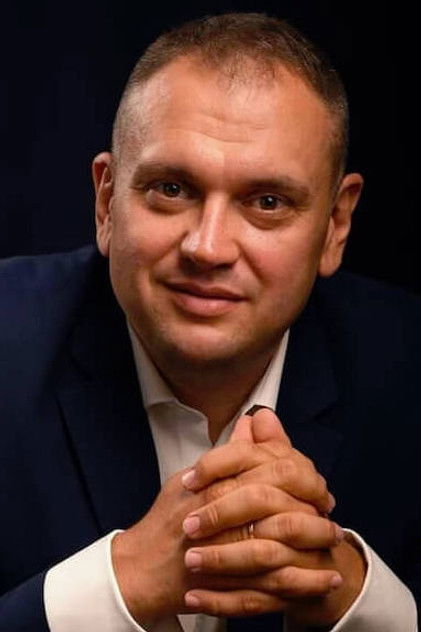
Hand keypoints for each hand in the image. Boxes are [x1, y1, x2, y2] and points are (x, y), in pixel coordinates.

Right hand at [111, 410, 338, 623]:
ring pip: (279, 541)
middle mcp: (214, 514)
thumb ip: (227, 454)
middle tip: (328, 507)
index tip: (314, 480)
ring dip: (313, 540)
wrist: (140, 570)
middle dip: (309, 502)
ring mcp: (221, 551)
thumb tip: (252, 421)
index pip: (262, 467)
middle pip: (274, 500)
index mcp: (208, 485)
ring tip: (334, 538)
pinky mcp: (229, 587)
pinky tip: (328, 578)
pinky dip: (307, 583)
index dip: (296, 471)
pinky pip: (276, 586)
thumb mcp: (191, 478)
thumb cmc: (165, 523)